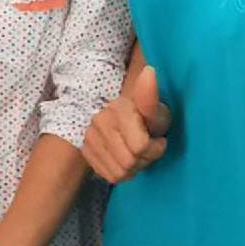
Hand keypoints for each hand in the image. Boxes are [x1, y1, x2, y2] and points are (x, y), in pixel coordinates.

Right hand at [81, 64, 170, 182]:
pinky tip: (124, 159)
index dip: (156, 149)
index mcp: (118, 108)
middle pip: (129, 162)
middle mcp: (99, 120)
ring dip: (134, 168)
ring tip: (136, 154)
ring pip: (119, 172)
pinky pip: (109, 175)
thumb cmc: (149, 120)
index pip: (140, 146)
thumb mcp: (157, 112)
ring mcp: (89, 136)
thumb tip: (150, 70)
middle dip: (145, 160)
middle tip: (148, 149)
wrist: (130, 124)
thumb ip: (150, 98)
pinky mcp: (86, 151)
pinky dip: (121, 172)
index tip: (158, 140)